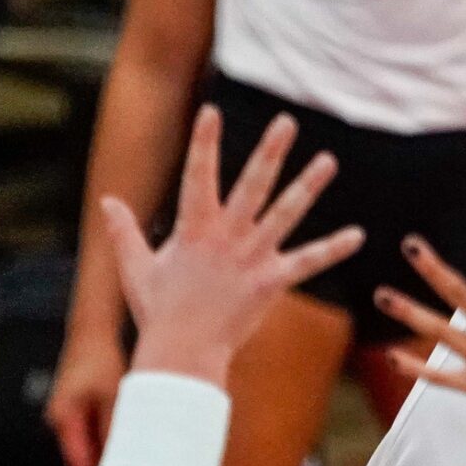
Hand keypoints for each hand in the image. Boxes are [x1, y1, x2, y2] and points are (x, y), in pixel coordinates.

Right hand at [45, 327, 125, 465]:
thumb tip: (122, 453)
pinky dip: (99, 442)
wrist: (92, 333)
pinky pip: (86, 432)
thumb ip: (114, 426)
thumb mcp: (113, 396)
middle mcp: (59, 418)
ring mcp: (64, 413)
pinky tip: (117, 447)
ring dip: (99, 457)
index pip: (76, 459)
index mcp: (64, 418)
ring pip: (83, 444)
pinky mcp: (73, 407)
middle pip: (77, 455)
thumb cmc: (99, 359)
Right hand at [94, 105, 363, 381]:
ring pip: (285, 213)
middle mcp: (226, 236)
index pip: (197, 175)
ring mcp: (251, 258)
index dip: (204, 142)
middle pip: (252, 185)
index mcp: (194, 228)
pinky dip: (333, 249)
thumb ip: (123, 232)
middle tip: (287, 121)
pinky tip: (358, 236)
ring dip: (308, 186)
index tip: (210, 110)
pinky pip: (307, 262)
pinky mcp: (270, 282)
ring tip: (329, 160)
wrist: (181, 355)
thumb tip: (107, 200)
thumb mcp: (136, 267)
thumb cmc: (158, 311)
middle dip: (269, 151)